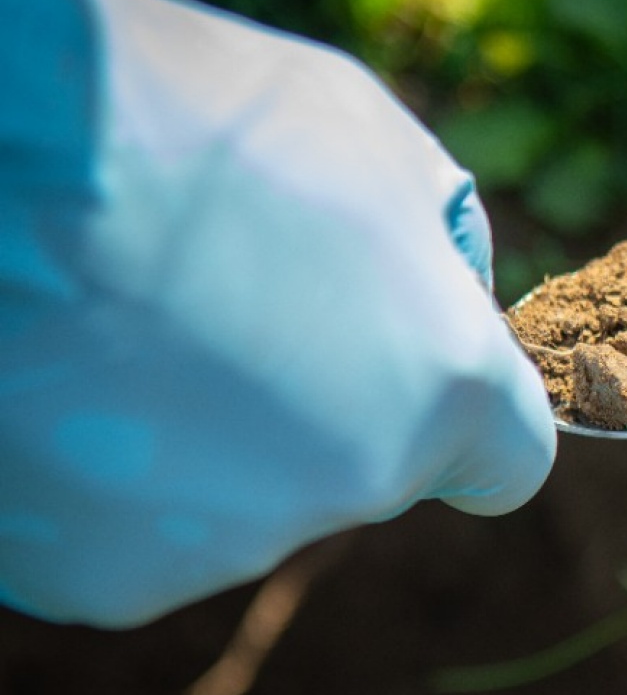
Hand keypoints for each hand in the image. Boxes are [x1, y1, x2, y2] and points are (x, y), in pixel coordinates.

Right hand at [0, 0, 555, 626]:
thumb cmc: (174, 116)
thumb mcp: (360, 135)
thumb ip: (427, 244)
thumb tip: (435, 289)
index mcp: (445, 386)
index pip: (506, 457)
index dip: (461, 408)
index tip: (409, 373)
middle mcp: (351, 488)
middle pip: (355, 467)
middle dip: (307, 399)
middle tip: (207, 297)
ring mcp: (220, 546)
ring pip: (230, 500)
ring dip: (189, 432)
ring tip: (109, 321)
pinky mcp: (99, 579)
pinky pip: (120, 526)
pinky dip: (92, 468)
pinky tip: (53, 374)